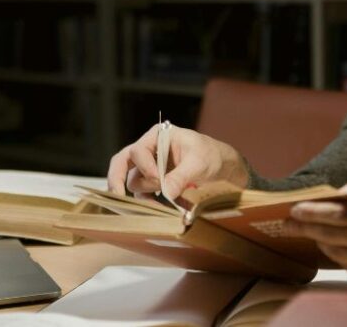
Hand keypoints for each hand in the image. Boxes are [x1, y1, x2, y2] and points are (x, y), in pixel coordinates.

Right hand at [106, 124, 248, 199]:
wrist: (222, 169)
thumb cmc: (211, 156)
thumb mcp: (199, 163)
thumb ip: (181, 176)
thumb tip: (167, 192)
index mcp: (158, 137)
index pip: (137, 151)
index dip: (145, 166)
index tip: (158, 179)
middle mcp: (149, 151)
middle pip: (125, 166)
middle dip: (130, 181)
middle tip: (124, 195)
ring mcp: (149, 169)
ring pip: (134, 184)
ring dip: (145, 196)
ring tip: (163, 206)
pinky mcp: (154, 185)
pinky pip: (141, 196)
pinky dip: (148, 204)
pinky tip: (159, 210)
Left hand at [282, 178, 346, 292]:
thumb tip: (333, 195)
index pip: (342, 212)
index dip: (315, 211)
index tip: (296, 208)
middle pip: (334, 233)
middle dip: (307, 226)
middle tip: (289, 222)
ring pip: (337, 251)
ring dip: (320, 240)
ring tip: (310, 231)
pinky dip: (337, 254)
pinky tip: (332, 245)